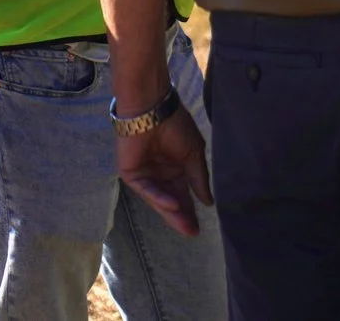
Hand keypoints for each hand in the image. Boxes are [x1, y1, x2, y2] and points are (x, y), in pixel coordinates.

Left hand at [118, 104, 213, 236]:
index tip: (200, 228)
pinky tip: (173, 205)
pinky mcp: (131, 173)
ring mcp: (145, 174)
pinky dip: (159, 197)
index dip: (190, 210)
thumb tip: (208, 202)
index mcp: (175, 167)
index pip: (183, 194)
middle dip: (181, 217)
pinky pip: (146, 189)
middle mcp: (159, 173)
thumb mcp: (193, 153)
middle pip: (171, 200)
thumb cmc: (175, 124)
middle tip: (193, 233)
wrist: (151, 107)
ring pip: (159, 198)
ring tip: (186, 226)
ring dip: (171, 212)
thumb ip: (198, 178)